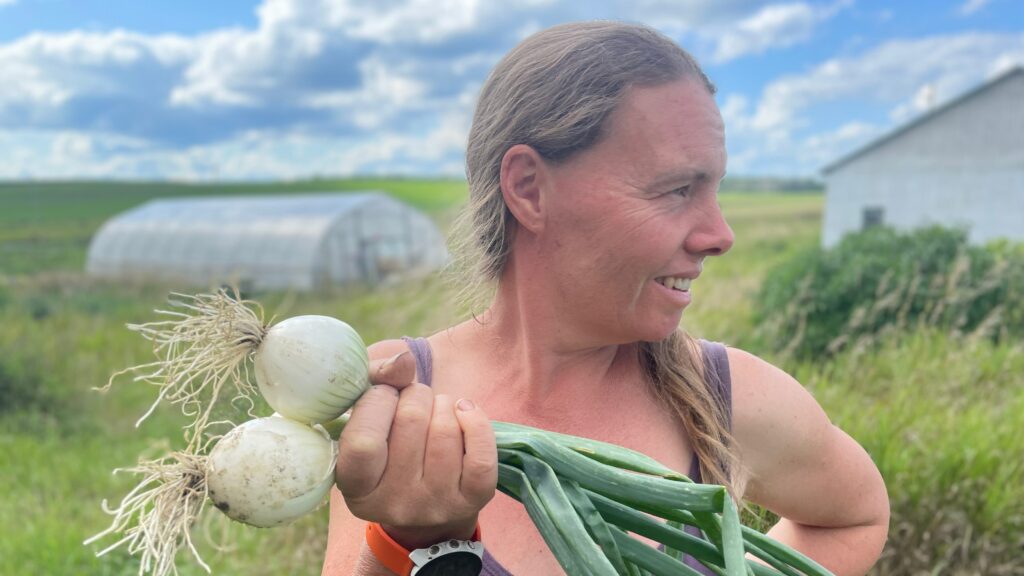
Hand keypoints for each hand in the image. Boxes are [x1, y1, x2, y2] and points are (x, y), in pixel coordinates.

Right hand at [335, 352, 497, 549]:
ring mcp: (434, 505)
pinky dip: (476, 422)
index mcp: (357, 487)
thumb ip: (376, 380)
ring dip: (443, 406)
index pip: (365, 440)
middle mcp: (394, 503)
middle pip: (411, 421)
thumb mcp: (368, 418)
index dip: (377, 402)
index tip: (384, 397)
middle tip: (414, 403)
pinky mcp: (471, 500)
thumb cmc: (389, 447)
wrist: (425, 502)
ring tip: (436, 413)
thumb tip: (405, 360)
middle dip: (415, 396)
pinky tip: (464, 413)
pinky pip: (481, 454)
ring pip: (446, 431)